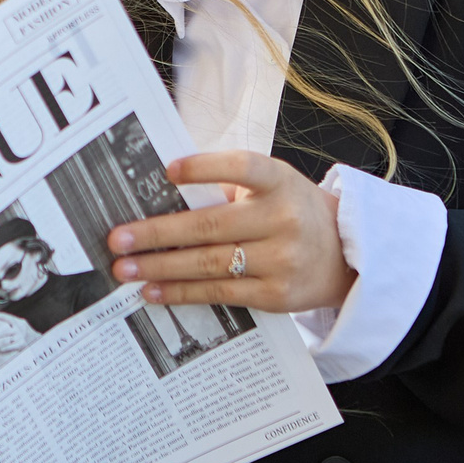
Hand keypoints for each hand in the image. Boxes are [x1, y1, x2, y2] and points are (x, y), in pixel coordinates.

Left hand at [109, 150, 352, 314]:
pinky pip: (219, 293)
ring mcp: (281, 260)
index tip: (167, 171)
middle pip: (209, 225)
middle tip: (117, 238)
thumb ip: (230, 187)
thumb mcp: (274, 185)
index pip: (242, 167)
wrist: (346, 256)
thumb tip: (162, 196)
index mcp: (280, 182)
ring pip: (208, 264)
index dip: (204, 167)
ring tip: (125, 268)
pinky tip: (154, 289)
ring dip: (160, 266)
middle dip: (157, 232)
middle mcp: (283, 219)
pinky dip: (181, 292)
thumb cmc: (292, 211)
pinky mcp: (275, 295)